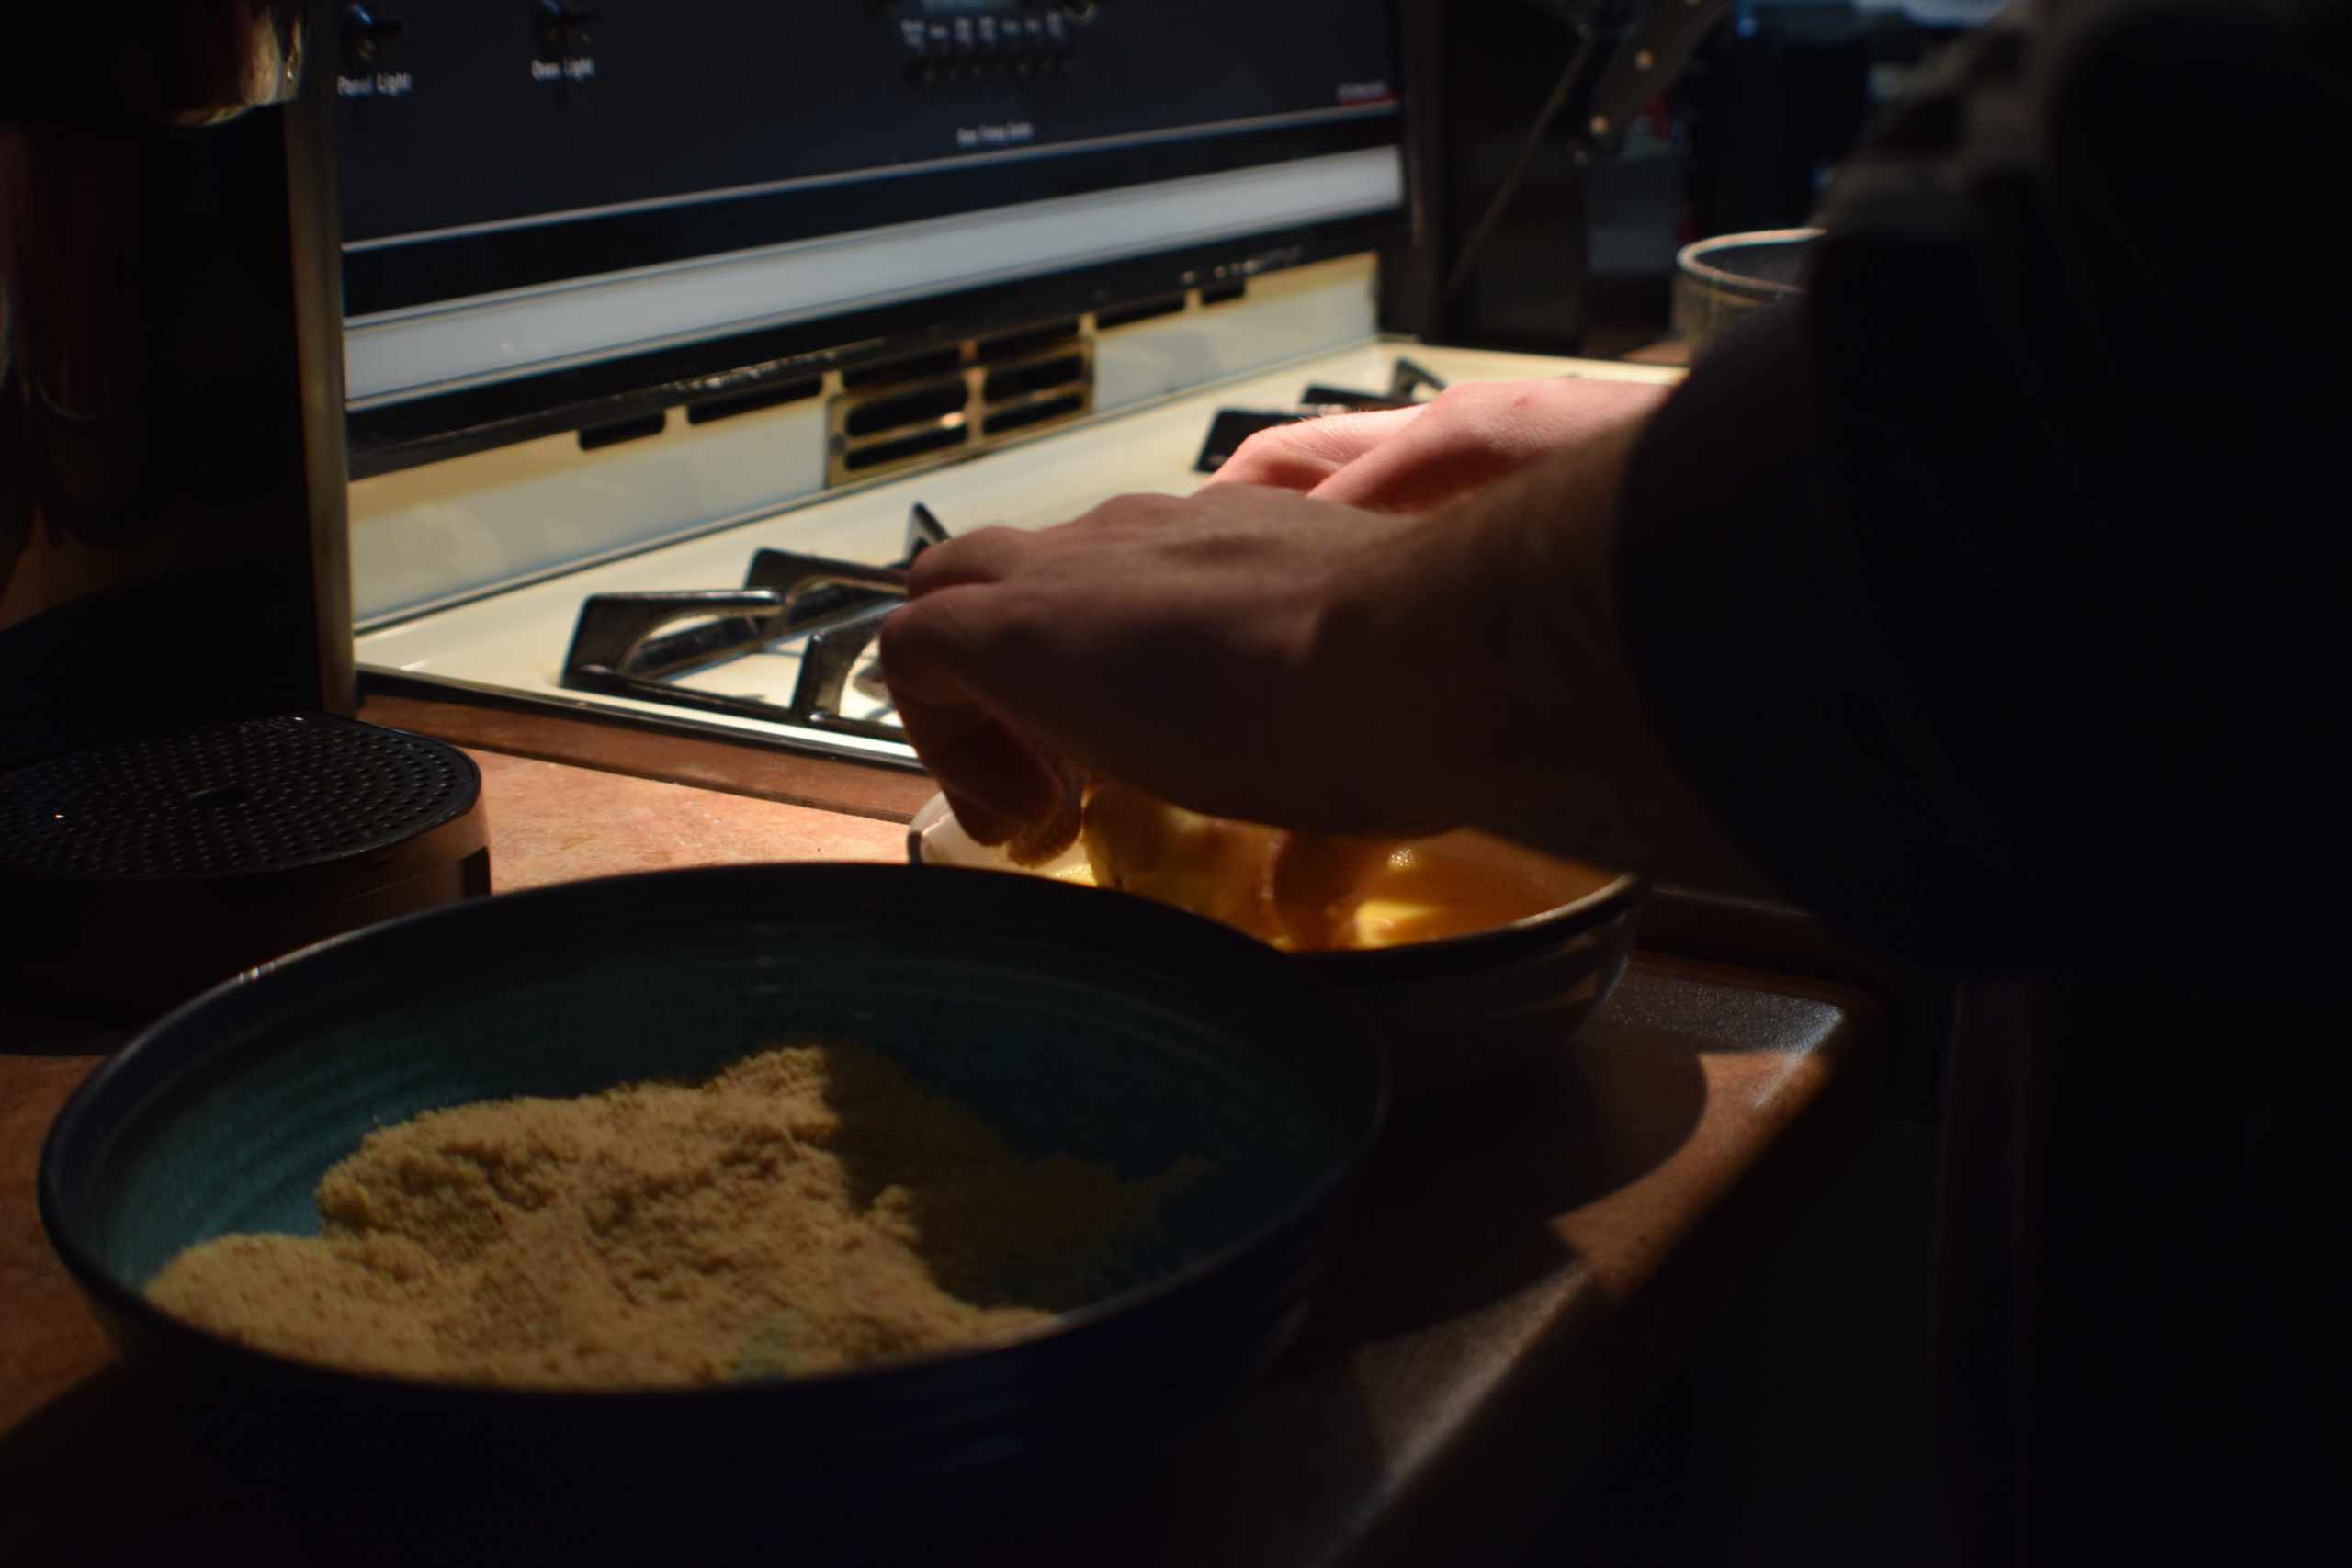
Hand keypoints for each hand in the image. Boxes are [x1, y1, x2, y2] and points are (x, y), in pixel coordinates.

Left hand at [878, 400, 1777, 895]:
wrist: (1404, 655)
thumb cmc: (1416, 694)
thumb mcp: (1367, 730)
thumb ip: (1333, 785)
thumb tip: (1325, 902)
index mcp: (1229, 550)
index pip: (1132, 573)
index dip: (1111, 660)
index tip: (1139, 762)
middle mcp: (1142, 538)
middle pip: (1021, 565)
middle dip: (1017, 668)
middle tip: (1064, 784)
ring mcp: (1072, 570)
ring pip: (958, 591)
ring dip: (981, 700)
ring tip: (1034, 809)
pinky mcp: (1011, 626)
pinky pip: (915, 651)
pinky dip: (943, 733)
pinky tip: (1017, 818)